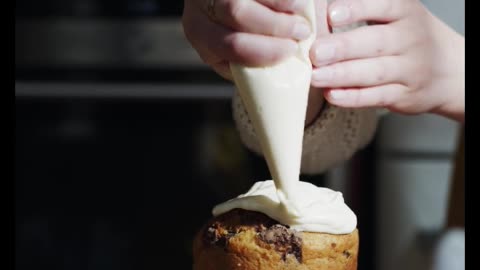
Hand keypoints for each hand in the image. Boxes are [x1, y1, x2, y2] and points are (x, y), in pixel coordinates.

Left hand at [182, 0, 329, 125]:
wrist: (216, 6)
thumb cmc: (232, 36)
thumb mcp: (230, 57)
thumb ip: (247, 66)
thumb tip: (281, 82)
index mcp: (199, 35)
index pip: (232, 46)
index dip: (265, 50)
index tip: (290, 52)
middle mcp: (200, 8)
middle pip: (238, 13)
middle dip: (277, 26)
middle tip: (302, 33)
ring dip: (283, 5)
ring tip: (302, 16)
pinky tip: (296, 3)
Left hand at [309, 0, 464, 121]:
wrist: (447, 71)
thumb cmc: (406, 37)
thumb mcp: (393, 15)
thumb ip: (363, 10)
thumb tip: (323, 6)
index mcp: (405, 13)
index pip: (384, 6)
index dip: (357, 10)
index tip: (331, 15)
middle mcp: (410, 39)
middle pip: (376, 42)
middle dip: (343, 48)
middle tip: (315, 53)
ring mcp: (409, 69)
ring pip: (374, 73)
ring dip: (342, 75)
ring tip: (316, 76)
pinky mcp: (404, 95)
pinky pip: (376, 97)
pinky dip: (353, 97)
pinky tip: (332, 95)